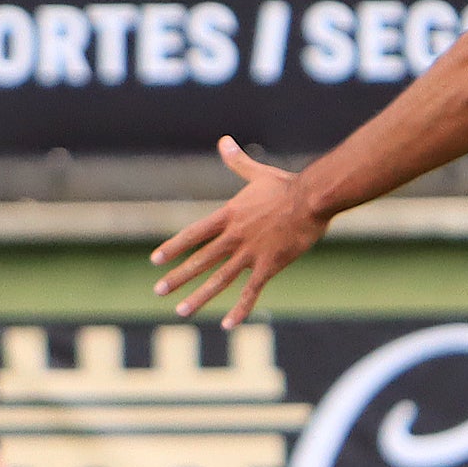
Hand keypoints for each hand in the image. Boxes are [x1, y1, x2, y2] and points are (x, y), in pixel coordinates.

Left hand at [154, 136, 328, 327]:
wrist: (312, 199)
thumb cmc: (288, 185)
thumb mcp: (259, 173)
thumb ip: (238, 162)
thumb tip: (224, 141)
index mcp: (229, 216)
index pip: (194, 234)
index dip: (173, 247)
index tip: (155, 260)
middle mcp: (234, 237)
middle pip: (200, 260)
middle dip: (177, 277)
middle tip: (158, 291)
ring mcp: (250, 253)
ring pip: (219, 279)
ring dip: (198, 297)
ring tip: (180, 311)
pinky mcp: (269, 266)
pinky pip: (251, 292)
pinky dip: (239, 309)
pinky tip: (228, 325)